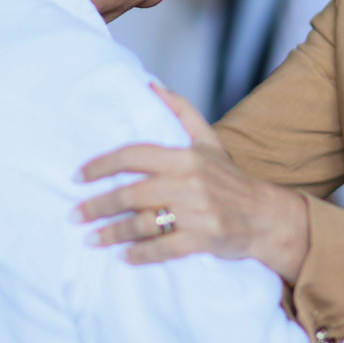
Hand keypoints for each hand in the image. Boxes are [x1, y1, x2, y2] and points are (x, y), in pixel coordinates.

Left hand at [74, 85, 310, 279]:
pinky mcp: (203, 239)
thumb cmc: (232, 180)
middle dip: (98, 206)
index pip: (134, 155)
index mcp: (185, 157)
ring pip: (142, 224)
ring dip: (112, 233)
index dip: (102, 165)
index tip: (78, 177)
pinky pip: (163, 249)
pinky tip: (124, 257)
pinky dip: (140, 254)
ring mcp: (196, 213)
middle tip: (75, 215)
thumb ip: (181, 111)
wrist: (269, 217)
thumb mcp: (210, 141)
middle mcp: (189, 183)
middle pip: (131, 193)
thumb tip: (151, 85)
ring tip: (91, 239)